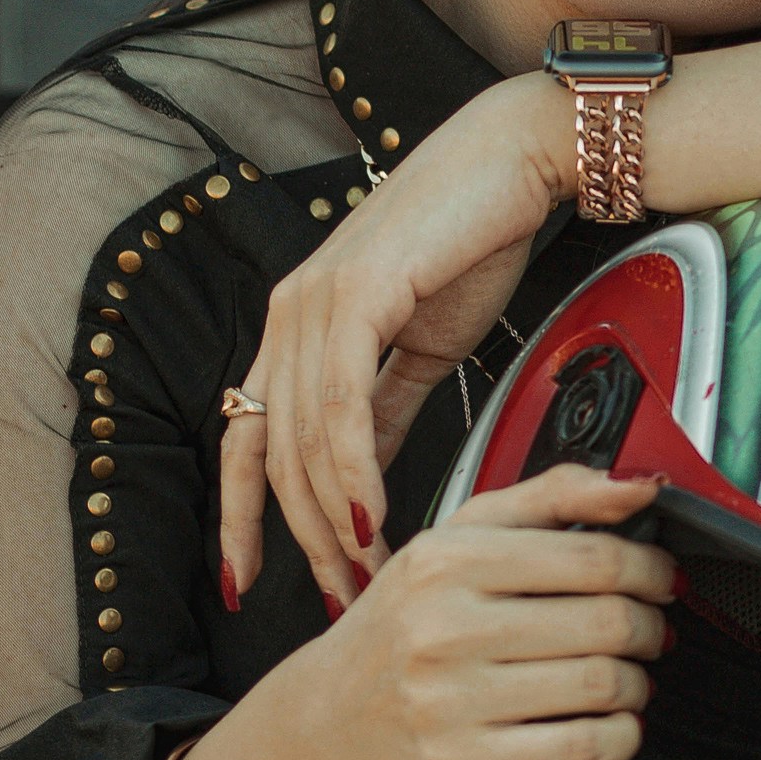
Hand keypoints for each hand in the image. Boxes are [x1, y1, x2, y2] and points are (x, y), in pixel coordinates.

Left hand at [221, 70, 570, 609]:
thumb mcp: (420, 348)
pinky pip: (343, 403)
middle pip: (274, 456)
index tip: (253, 580)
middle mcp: (289, 313)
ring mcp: (313, 301)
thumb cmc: (473, 239)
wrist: (516, 162)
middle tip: (340, 597)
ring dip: (333, 520)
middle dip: (303, 541)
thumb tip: (365, 478)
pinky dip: (353, 470)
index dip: (244, 518)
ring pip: (306, 439)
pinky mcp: (354, 292)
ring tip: (365, 573)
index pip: (248, 440)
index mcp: (295, 326)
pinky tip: (370, 516)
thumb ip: (386, 411)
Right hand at [279, 465, 673, 759]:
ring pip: (602, 685)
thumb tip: (638, 486)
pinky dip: (621, 736)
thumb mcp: (456, 540)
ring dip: (639, 684)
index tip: (660, 579)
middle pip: (607, 622)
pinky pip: (583, 747)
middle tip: (650, 632)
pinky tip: (612, 724)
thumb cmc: (404, 625)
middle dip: (649, 627)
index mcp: (448, 561)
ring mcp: (451, 701)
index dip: (650, 569)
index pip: (592, 556)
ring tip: (630, 679)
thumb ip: (549, 497)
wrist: (328, 721)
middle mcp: (444, 628)